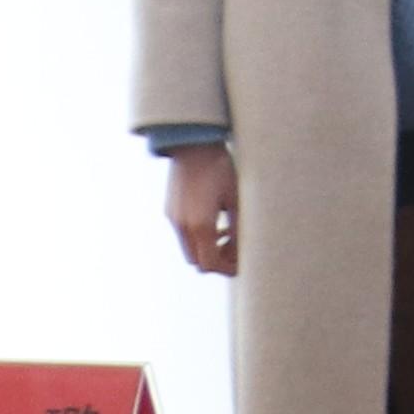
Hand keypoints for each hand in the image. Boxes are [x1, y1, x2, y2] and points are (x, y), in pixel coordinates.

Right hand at [164, 145, 240, 279]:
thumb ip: (239, 227)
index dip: (227, 269)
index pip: (210, 263)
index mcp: (201, 225)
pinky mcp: (170, 210)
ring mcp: (173, 219)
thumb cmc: (220, 169)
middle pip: (197, 261)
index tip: (241, 265)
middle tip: (235, 251)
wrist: (193, 145)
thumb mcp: (237, 198)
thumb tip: (244, 249)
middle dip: (216, 262)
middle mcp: (182, 226)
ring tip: (227, 234)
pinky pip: (183, 234)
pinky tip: (214, 220)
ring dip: (206, 249)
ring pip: (189, 249)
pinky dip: (198, 237)